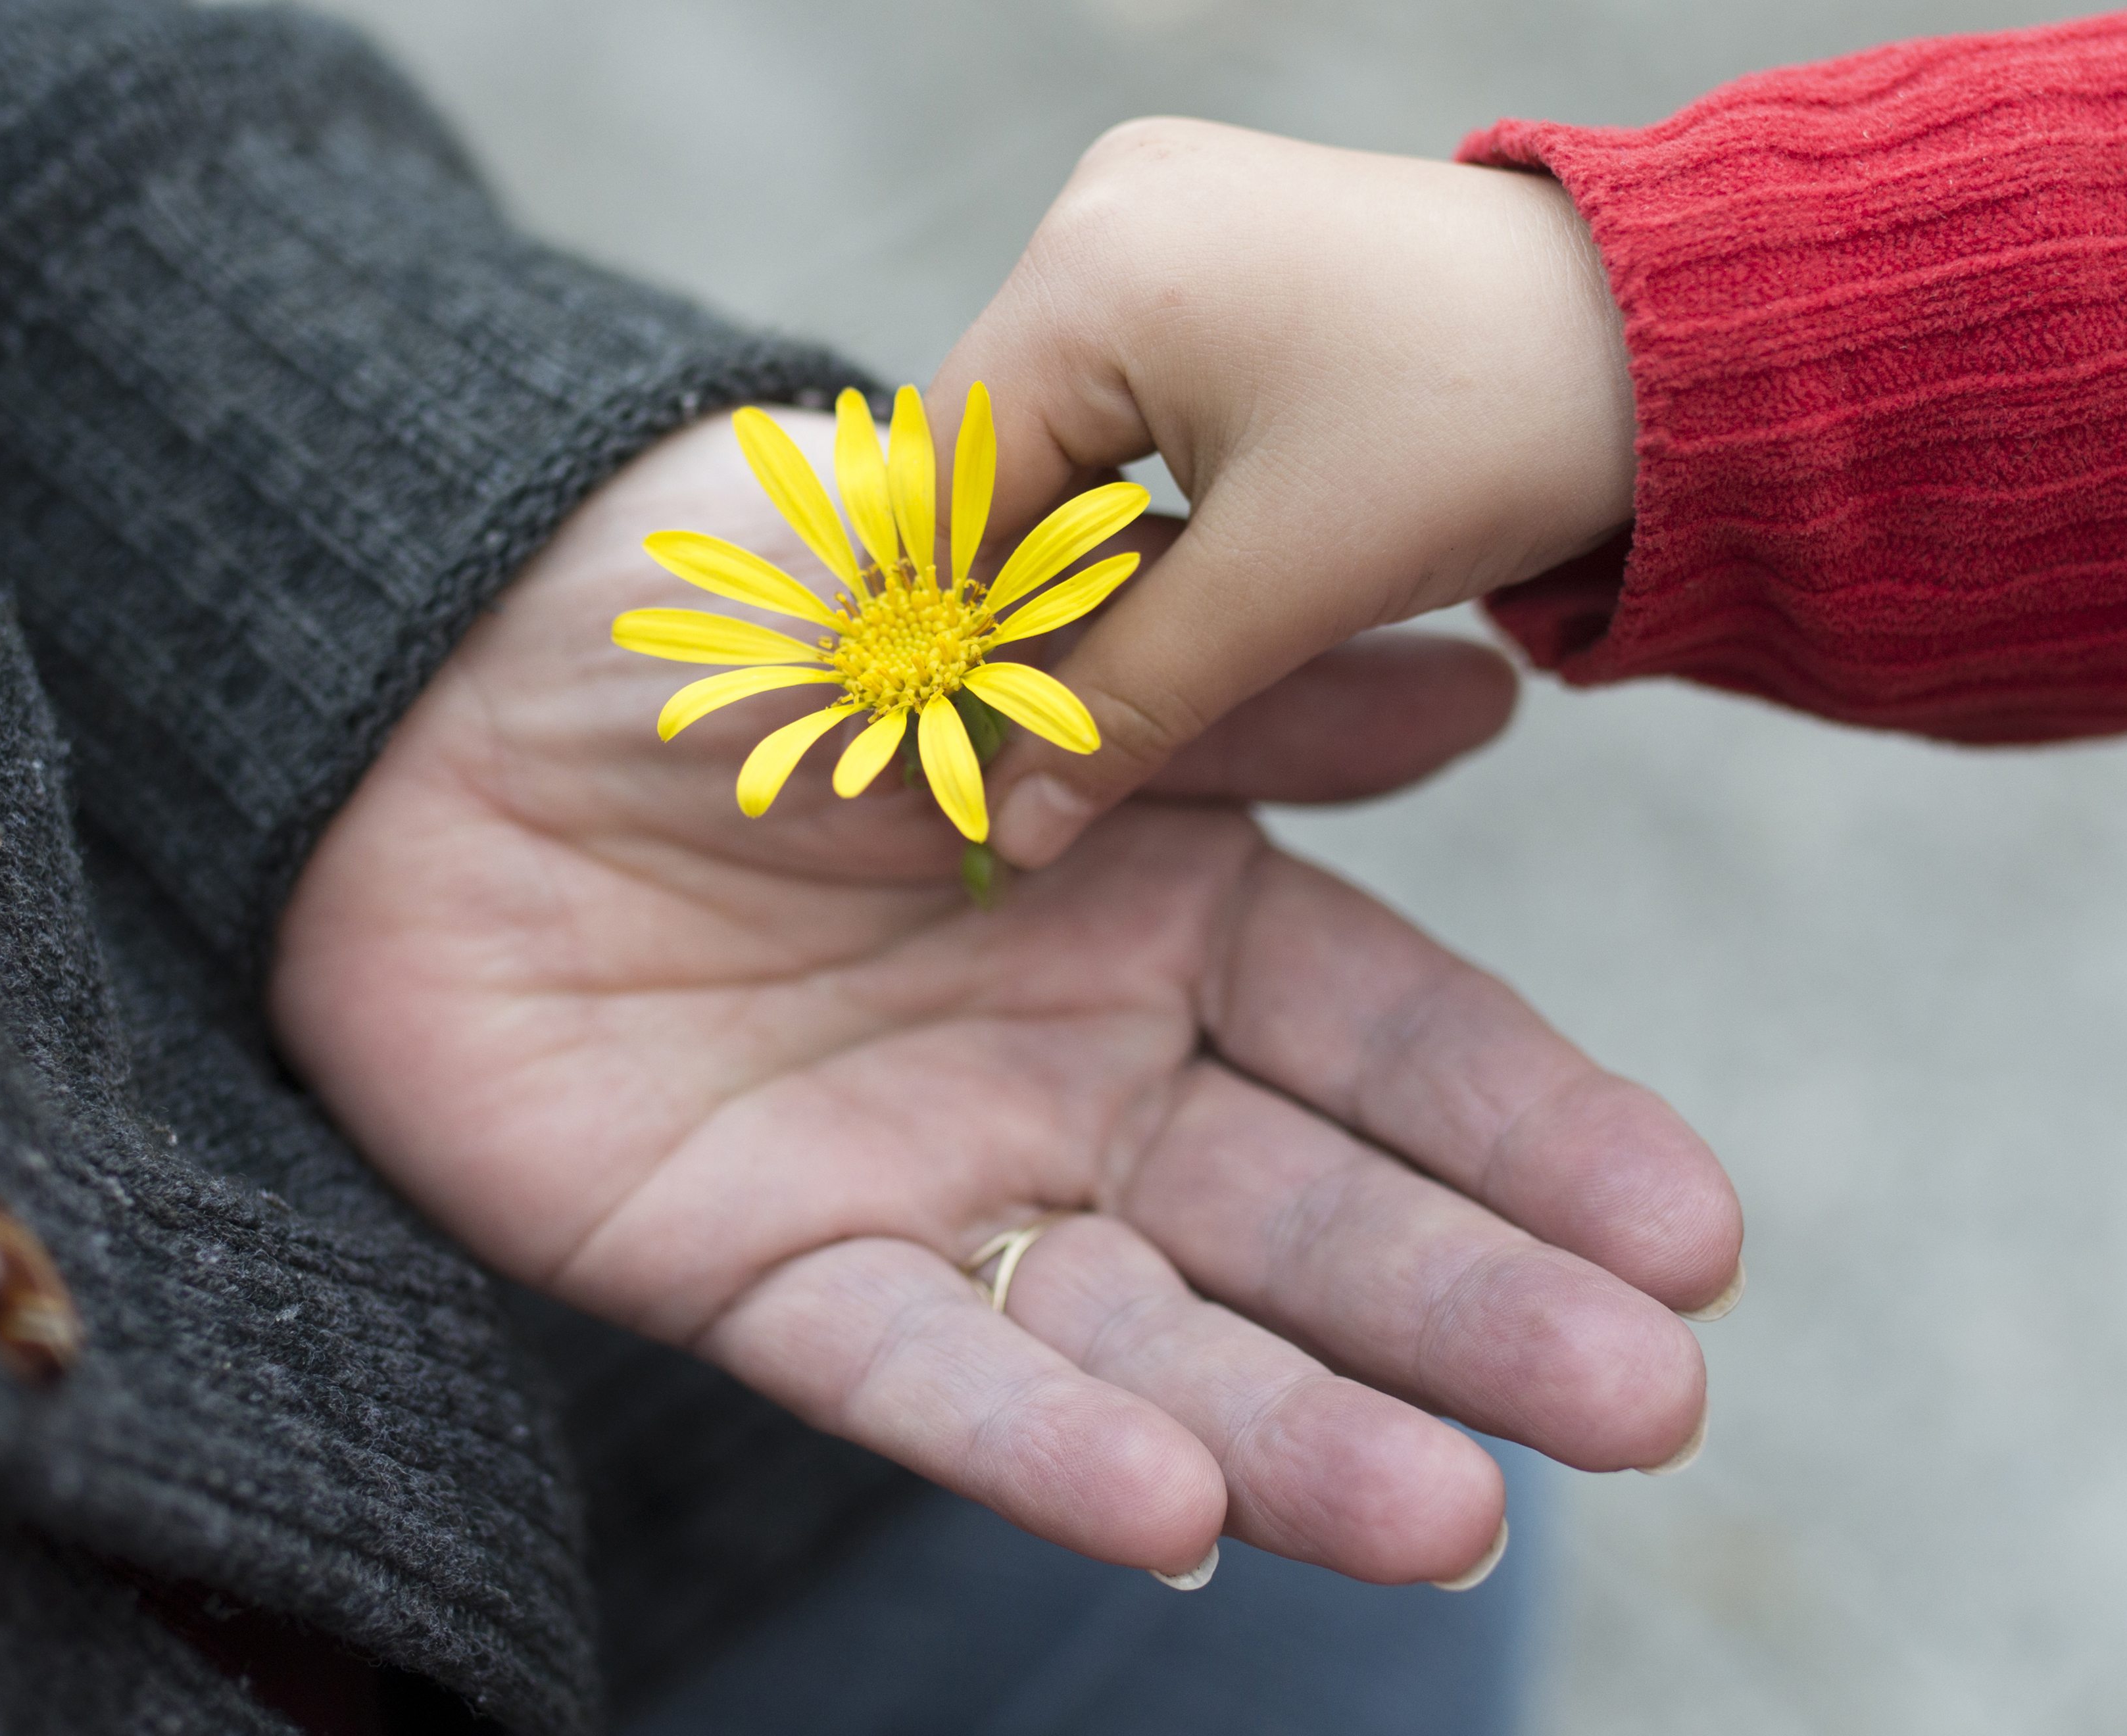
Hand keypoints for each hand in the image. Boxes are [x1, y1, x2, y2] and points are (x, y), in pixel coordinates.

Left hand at [271, 414, 1733, 1585]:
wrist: (430, 681)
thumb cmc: (732, 616)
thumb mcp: (993, 608)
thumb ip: (1227, 681)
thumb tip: (1488, 700)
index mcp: (1159, 906)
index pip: (1389, 1041)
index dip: (1536, 1136)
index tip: (1695, 1234)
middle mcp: (1076, 1069)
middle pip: (1306, 1219)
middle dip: (1473, 1313)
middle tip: (1645, 1411)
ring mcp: (931, 1181)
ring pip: (1143, 1333)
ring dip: (1297, 1429)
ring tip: (1456, 1518)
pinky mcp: (761, 1268)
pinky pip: (913, 1368)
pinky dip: (1031, 1442)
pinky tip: (1174, 1513)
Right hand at [930, 115, 1638, 866]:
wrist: (1677, 330)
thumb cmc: (1485, 436)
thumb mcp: (1285, 589)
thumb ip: (1125, 707)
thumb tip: (1006, 832)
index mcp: (1094, 270)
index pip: (945, 481)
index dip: (944, 627)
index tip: (952, 751)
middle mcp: (1101, 205)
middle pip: (989, 443)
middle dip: (1008, 586)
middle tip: (1020, 727)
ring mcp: (1153, 200)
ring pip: (1051, 419)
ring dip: (1071, 538)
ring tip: (1102, 654)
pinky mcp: (1209, 226)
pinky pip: (1115, 376)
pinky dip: (1126, 478)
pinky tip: (1170, 556)